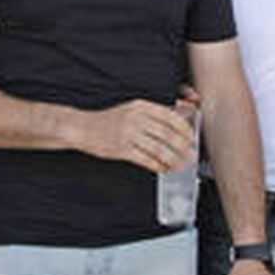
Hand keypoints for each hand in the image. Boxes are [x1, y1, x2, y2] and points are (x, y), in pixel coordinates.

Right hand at [79, 100, 196, 173]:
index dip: (184, 128)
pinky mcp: (122, 149)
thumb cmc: (110, 120)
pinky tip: (163, 168)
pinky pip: (146, 159)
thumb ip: (153, 113)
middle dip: (183, 146)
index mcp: (140, 105)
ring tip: (180, 165)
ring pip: (158, 149)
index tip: (191, 136)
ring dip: (173, 159)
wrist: (83, 128)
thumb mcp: (131, 110)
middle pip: (166, 133)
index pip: (169, 116)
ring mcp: (127, 134)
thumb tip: (180, 116)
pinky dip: (158, 166)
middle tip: (191, 153)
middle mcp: (134, 118)